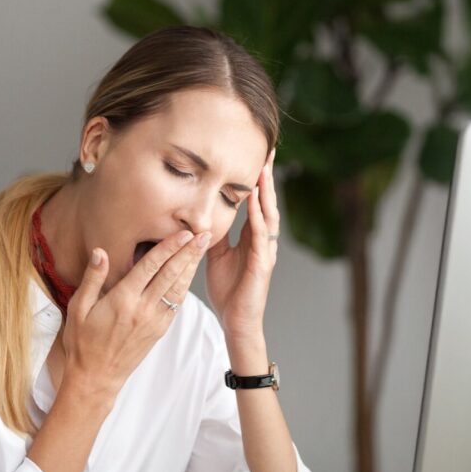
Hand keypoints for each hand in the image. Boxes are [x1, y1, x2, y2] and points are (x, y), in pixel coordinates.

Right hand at [61, 229, 210, 395]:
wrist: (96, 377)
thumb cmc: (83, 342)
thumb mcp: (78, 308)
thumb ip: (93, 278)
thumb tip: (101, 252)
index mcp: (123, 300)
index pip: (151, 267)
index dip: (169, 247)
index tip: (183, 233)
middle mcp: (143, 309)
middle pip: (171, 274)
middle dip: (189, 252)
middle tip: (204, 234)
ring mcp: (154, 321)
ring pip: (178, 288)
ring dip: (192, 266)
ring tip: (203, 248)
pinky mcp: (160, 330)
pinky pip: (176, 303)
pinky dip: (186, 285)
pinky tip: (191, 273)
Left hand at [205, 148, 278, 338]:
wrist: (236, 321)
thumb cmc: (228, 290)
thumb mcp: (215, 255)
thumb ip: (213, 234)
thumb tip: (201, 215)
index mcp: (252, 237)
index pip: (256, 202)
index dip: (257, 179)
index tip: (256, 155)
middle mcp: (263, 240)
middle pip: (267, 202)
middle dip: (267, 176)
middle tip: (268, 150)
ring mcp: (265, 251)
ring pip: (269, 215)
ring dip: (266, 192)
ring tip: (265, 169)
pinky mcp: (262, 264)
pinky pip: (261, 237)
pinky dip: (259, 218)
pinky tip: (256, 203)